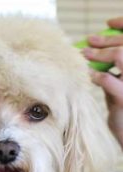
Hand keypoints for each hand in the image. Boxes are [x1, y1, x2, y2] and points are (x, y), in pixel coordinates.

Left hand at [81, 17, 122, 146]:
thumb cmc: (122, 115)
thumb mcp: (117, 92)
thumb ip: (111, 76)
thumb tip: (94, 62)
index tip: (108, 24)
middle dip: (107, 40)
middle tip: (89, 41)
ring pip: (122, 56)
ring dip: (100, 54)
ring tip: (85, 55)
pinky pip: (109, 80)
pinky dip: (95, 75)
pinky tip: (87, 76)